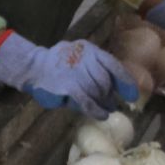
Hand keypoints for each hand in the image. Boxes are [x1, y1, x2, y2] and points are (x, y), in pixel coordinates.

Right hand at [0, 33, 138, 119]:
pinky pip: (87, 101)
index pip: (112, 64)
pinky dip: (96, 110)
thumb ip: (96, 71)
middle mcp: (84, 57)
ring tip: (106, 110)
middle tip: (113, 105)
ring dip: (104, 104)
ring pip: (97, 91)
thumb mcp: (79, 61)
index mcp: (89, 50)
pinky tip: (101, 115)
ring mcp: (76, 71)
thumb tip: (116, 91)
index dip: (125, 81)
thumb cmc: (59, 67)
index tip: (132, 95)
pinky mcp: (68, 86)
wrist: (32, 67)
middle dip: (110, 95)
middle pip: (105, 80)